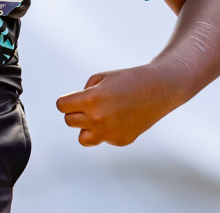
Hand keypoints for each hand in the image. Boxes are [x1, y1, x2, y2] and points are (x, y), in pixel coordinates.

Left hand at [55, 63, 180, 146]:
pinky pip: (103, 139)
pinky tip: (120, 118)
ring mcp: (110, 133)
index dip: (66, 101)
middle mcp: (99, 119)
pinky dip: (106, 130)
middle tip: (90, 104)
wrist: (158, 89)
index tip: (74, 98)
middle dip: (76, 112)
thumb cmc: (127, 79)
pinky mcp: (120, 141)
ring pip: (83, 138)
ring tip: (98, 116)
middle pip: (69, 121)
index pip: (62, 107)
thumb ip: (82, 94)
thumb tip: (73, 110)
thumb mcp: (100, 78)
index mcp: (92, 100)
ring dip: (86, 127)